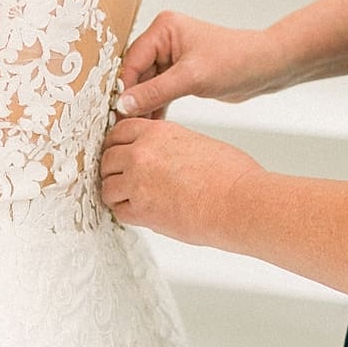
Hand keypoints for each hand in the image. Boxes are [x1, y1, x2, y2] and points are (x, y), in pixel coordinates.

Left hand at [101, 116, 261, 245]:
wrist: (239, 201)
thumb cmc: (231, 175)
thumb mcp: (196, 143)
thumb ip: (169, 147)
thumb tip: (162, 159)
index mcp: (158, 132)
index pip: (119, 132)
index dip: (117, 145)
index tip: (119, 155)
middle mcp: (142, 153)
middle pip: (108, 159)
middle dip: (114, 171)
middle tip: (123, 180)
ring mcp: (138, 181)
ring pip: (108, 187)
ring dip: (117, 194)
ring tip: (133, 200)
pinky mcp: (142, 210)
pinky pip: (119, 212)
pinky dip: (128, 214)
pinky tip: (141, 214)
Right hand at [114, 12, 278, 118]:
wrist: (266, 67)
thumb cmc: (236, 60)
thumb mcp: (192, 77)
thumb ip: (155, 91)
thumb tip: (124, 104)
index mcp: (163, 28)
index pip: (132, 60)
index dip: (124, 87)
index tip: (118, 112)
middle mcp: (164, 40)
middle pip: (136, 73)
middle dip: (133, 99)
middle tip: (124, 124)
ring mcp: (172, 57)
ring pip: (147, 85)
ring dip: (144, 105)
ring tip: (138, 129)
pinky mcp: (181, 73)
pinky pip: (160, 91)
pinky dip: (157, 107)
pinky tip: (154, 126)